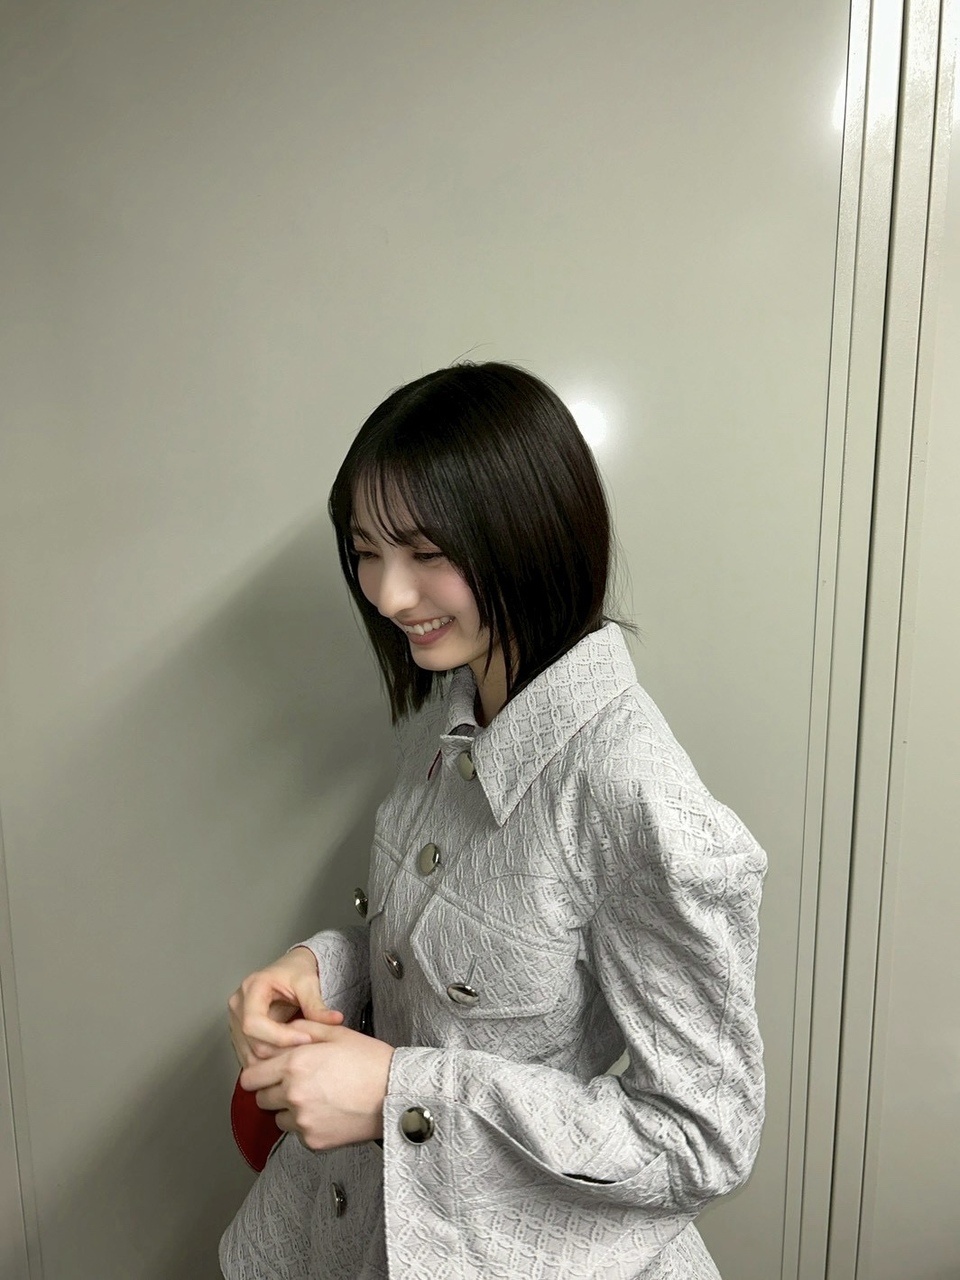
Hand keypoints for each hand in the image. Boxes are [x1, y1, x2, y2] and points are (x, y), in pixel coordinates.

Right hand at [228, 947, 343, 1068]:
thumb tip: (334, 1020)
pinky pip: (252, 1058)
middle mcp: (238, 1005)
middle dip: (282, 1051)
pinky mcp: (240, 1035)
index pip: (254, 1023)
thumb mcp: (308, 982)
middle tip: (308, 1050)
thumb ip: (317, 1004)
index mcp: (251, 988)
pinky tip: (290, 1056)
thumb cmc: (295, 971)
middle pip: (253, 1043)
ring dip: (277, 1061)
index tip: (307, 1039)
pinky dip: (271, 1062)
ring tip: (302, 1053)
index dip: (280, 1037)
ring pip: (251, 1056)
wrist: (289, 969)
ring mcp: (235, 1021)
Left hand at [240, 1020, 393, 1149]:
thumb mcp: (337, 1033)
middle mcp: (293, 1093)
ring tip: (315, 1098)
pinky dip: (306, 1125)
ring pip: (278, 1118)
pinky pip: (297, 1133)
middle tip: (296, 1083)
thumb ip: (304, 1029)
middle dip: (273, 1090)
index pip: (250, 1077)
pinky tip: (327, 1112)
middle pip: (260, 1099)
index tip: (268, 1072)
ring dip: (288, 1110)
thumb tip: (284, 1032)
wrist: (396, 1094)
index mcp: (295, 1064)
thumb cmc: (371, 1061)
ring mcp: (302, 1120)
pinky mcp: (313, 1141)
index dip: (258, 1073)